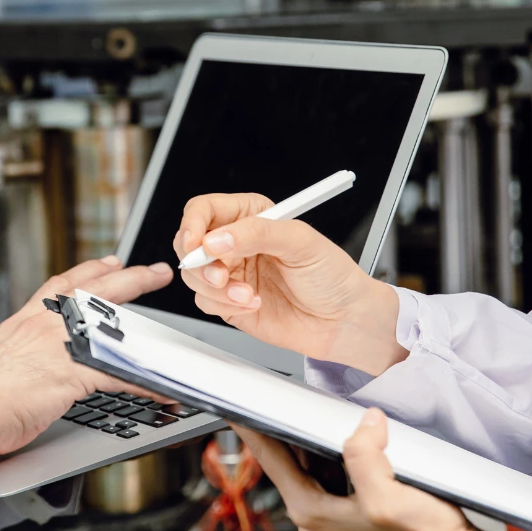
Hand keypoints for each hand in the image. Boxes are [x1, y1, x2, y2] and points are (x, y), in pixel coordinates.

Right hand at [0, 256, 173, 454]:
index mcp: (20, 324)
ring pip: (113, 324)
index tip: (106, 263)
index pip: (60, 288)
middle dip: (128, 278)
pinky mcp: (70, 375)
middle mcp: (43, 327)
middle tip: (152, 270)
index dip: (87, 274)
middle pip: (95, 291)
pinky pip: (119, 375)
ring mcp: (59, 348)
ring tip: (172, 334)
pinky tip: (163, 387)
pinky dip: (144, 381)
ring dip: (146, 323)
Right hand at [175, 194, 405, 375]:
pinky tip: (253, 304)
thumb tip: (217, 239)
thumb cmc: (332, 276)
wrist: (343, 320)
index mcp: (252, 216)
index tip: (196, 243)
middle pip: (188, 243)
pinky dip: (225, 305)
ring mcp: (231, 273)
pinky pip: (205, 301)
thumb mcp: (301, 242)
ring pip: (193, 275)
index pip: (204, 210)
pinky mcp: (229, 302)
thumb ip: (257, 233)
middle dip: (199, 262)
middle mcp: (237, 242)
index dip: (193, 225)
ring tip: (247, 294)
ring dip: (216, 288)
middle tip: (220, 275)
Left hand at [238, 412, 491, 530]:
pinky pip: (338, 487)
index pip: (274, 462)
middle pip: (294, 467)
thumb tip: (363, 424)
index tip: (237, 411)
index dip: (253, 432)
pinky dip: (339, 465)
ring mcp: (339, 527)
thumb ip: (364, 453)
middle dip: (290, 436)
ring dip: (318, 450)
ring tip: (320, 421)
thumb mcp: (387, 493)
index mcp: (315, 515)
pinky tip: (353, 449)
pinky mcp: (359, 525)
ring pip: (317, 475)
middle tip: (282, 404)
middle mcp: (320, 524)